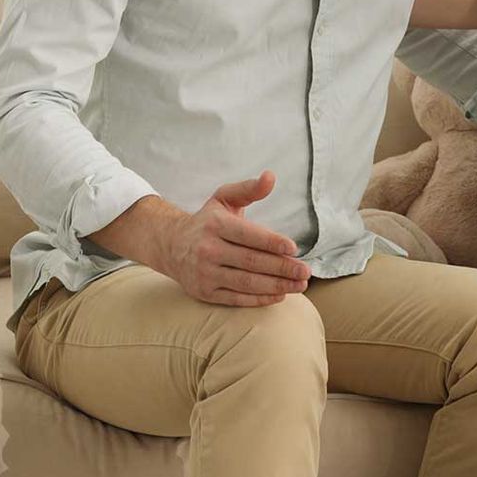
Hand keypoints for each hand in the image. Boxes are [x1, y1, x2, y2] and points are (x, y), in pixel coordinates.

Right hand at [93, 172, 310, 306]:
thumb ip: (249, 189)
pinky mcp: (205, 292)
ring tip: (300, 284)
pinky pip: (237, 298)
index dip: (272, 242)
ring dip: (277, 286)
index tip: (294, 248)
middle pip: (251, 261)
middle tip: (305, 271)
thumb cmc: (207, 220)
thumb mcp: (224, 198)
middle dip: (282, 268)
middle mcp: (208, 250)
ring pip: (247, 283)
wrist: (171, 245)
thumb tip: (271, 176)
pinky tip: (280, 295)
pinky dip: (260, 299)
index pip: (249, 235)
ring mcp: (205, 273)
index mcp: (215, 225)